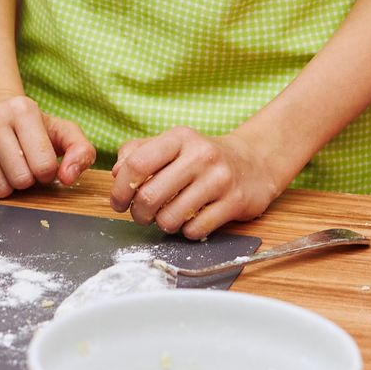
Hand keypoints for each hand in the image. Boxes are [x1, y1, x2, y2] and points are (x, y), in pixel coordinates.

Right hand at [0, 92, 94, 197]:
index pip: (44, 166)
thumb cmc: (32, 126)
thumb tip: (67, 178)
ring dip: (7, 185)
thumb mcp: (63, 132)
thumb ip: (80, 152)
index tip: (41, 163)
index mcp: (24, 109)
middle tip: (23, 165)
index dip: (47, 173)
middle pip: (21, 179)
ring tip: (7, 168)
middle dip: (26, 180)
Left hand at [110, 127, 284, 239]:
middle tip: (142, 216)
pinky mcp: (235, 202)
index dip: (120, 189)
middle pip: (150, 195)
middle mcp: (201, 155)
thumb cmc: (200, 157)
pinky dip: (186, 231)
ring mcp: (220, 179)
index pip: (137, 163)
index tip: (118, 203)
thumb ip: (137, 152)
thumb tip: (116, 174)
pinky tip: (190, 221)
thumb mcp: (171, 145)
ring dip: (162, 224)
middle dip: (139, 213)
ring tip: (167, 217)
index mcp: (179, 138)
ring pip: (171, 217)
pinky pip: (196, 229)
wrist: (254, 162)